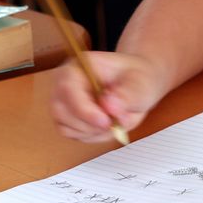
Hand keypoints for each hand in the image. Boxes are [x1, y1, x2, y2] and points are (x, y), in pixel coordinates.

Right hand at [50, 52, 167, 142]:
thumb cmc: (136, 79)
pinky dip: (93, 136)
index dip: (84, 109)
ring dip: (94, 131)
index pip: (68, 88)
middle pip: (61, 111)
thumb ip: (127, 95)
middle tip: (117, 124)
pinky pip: (74, 135)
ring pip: (67, 127)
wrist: (135, 85)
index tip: (106, 122)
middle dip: (91, 125)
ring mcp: (63, 102)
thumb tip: (109, 106)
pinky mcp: (67, 118)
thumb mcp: (141, 84)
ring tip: (116, 121)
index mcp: (80, 66)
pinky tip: (107, 126)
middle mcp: (64, 83)